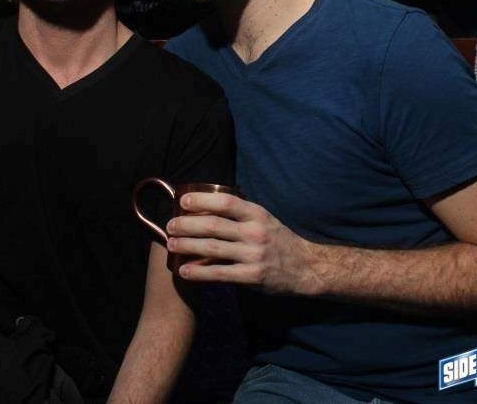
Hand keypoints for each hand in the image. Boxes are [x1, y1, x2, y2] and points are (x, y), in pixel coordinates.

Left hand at [166, 192, 318, 294]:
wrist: (306, 267)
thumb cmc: (278, 240)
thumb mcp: (264, 219)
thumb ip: (240, 214)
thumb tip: (204, 207)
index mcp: (257, 214)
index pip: (226, 202)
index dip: (202, 200)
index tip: (182, 201)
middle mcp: (255, 232)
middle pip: (214, 225)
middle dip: (187, 224)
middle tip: (169, 225)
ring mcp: (253, 255)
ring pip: (213, 248)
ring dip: (187, 246)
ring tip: (171, 245)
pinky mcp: (252, 276)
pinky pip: (219, 274)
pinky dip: (199, 272)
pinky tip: (184, 270)